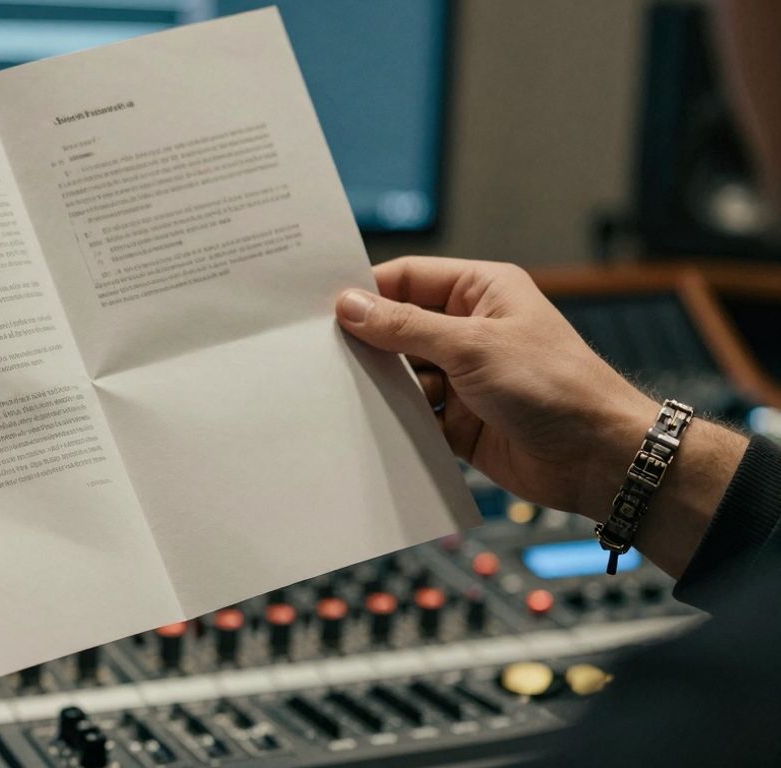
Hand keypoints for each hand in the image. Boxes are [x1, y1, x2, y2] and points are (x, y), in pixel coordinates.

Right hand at [335, 257, 745, 575]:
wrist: (598, 458)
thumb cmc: (554, 386)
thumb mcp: (473, 346)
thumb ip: (406, 327)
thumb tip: (350, 305)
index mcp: (480, 292)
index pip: (407, 278)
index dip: (366, 291)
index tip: (320, 308)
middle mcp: (468, 330)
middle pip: (397, 327)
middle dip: (365, 341)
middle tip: (315, 352)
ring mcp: (462, 376)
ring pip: (401, 373)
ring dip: (378, 383)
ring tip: (335, 389)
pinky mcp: (457, 419)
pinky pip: (412, 413)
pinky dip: (392, 418)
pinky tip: (363, 422)